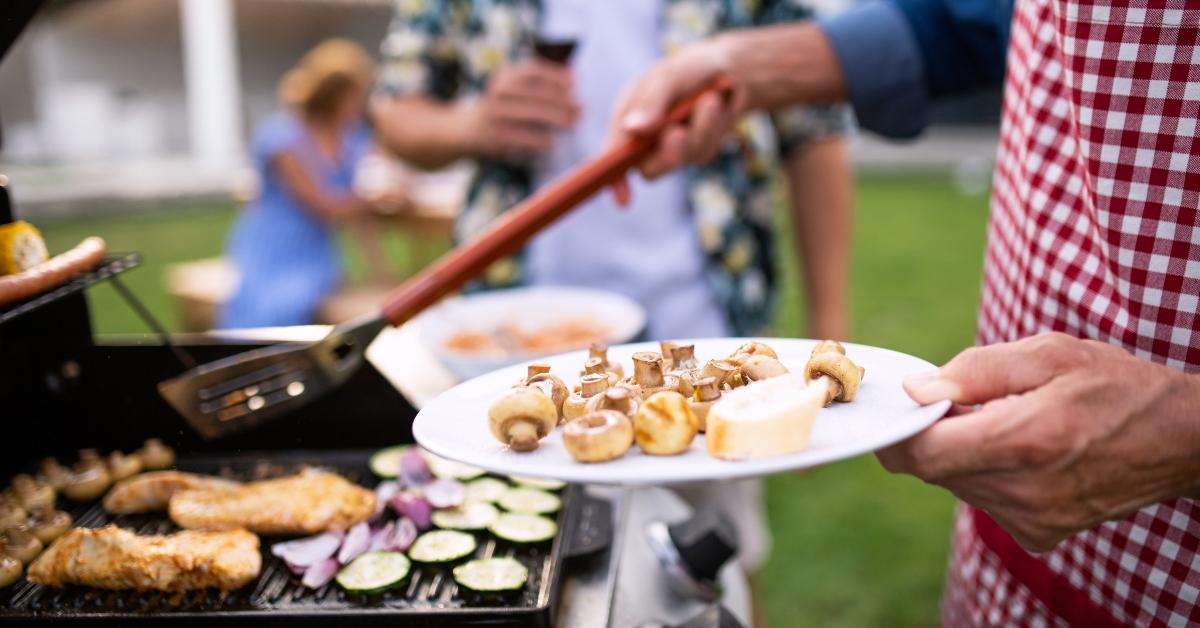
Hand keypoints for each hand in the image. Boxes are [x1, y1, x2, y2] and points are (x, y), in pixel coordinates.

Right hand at [463, 59, 578, 160]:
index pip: (533, 70)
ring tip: (573, 123)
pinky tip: (552, 143)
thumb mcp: (511, 89)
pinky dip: (538, 141)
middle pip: (536, 93)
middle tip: (581, 109)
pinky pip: (520, 137)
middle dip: (563, 101)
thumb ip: (537, 84)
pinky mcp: (493, 136)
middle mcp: (498, 92)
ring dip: (556, 118)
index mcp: (504, 77)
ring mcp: (494, 114)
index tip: (575, 83)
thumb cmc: (500, 108)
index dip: (556, 75)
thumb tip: (572, 79)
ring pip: (531, 114)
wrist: (463, 129)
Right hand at [610, 39, 745, 182]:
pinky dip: (713, 129)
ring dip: (699, 131)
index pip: (614, 153)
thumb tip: (632, 128)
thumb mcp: (670, 77)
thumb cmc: (690, 69)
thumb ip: (652, 102)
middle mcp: (645, 136)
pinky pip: (703, 152)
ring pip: (681, 159)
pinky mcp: (695, 150)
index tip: (624, 198)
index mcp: (628, 114)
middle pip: (648, 168)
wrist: (729, 70)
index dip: (615, 178)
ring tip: (710, 100)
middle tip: (679, 132)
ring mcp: (671, 146)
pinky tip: (717, 107)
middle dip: (668, 152)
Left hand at [877, 332, 1199, 551]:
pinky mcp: (1039, 534)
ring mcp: (1032, 519)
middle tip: (960, 400)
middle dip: (934, 433)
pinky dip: (987, 472)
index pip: (923, 453)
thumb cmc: (1115, 386)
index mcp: (1024, 441)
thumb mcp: (1049, 354)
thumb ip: (975, 371)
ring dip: (962, 451)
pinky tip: (1022, 450)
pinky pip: (984, 499)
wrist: (1181, 440)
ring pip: (956, 484)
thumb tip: (917, 390)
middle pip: (935, 468)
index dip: (900, 430)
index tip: (904, 405)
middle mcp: (1024, 491)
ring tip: (1004, 420)